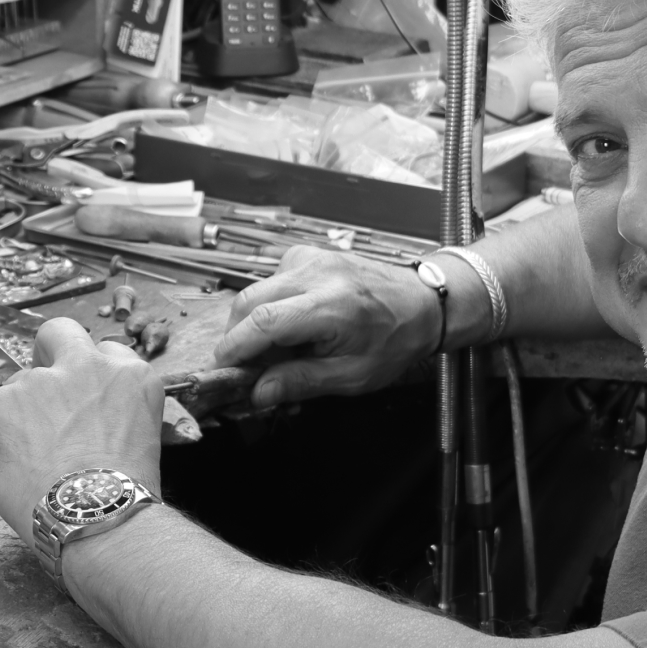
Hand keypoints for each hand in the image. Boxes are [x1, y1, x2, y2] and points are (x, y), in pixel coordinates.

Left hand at [0, 317, 163, 546]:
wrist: (95, 517)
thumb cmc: (123, 492)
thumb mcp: (142, 435)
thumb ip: (112, 408)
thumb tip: (84, 416)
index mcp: (129, 375)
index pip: (107, 353)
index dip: (93, 376)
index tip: (87, 398)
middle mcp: (86, 366)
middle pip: (59, 333)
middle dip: (49, 350)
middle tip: (46, 389)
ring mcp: (37, 382)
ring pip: (17, 386)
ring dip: (20, 414)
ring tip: (33, 460)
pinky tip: (13, 466)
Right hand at [214, 244, 441, 406]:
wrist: (424, 303)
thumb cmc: (396, 340)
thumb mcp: (353, 375)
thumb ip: (301, 382)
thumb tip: (258, 393)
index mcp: (331, 305)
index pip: (262, 321)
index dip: (234, 348)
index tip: (222, 370)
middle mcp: (317, 273)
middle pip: (248, 302)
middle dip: (236, 338)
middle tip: (246, 368)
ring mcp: (311, 258)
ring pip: (257, 291)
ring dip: (253, 323)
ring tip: (276, 352)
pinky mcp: (308, 254)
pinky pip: (272, 281)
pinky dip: (269, 306)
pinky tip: (290, 327)